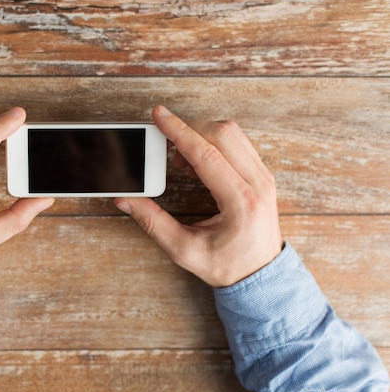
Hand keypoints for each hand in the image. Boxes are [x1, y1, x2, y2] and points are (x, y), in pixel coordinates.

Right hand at [115, 106, 281, 286]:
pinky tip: (198, 163)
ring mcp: (263, 177)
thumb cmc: (228, 266)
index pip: (207, 154)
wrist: (261, 276)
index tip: (159, 115)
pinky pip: (238, 143)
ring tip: (181, 162)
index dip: (178, 132)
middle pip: (222, 134)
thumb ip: (153, 223)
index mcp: (241, 202)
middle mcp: (258, 184)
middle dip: (188, 130)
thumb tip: (126, 199)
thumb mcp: (185, 250)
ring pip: (232, 134)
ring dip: (201, 136)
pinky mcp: (262, 175)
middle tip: (166, 148)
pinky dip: (213, 143)